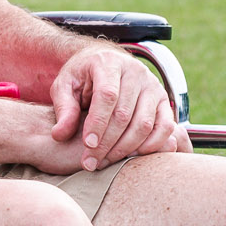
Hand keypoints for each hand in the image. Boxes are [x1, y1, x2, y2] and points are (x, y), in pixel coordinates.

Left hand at [49, 45, 184, 169]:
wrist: (105, 63)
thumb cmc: (82, 77)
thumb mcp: (64, 86)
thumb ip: (63, 108)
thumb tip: (60, 135)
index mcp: (108, 63)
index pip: (107, 96)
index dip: (98, 123)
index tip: (87, 146)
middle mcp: (135, 71)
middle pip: (125, 114)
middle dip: (106, 143)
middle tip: (90, 162)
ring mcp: (153, 86)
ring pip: (144, 123)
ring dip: (125, 148)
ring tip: (105, 162)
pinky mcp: (164, 100)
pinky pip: (165, 127)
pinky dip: (151, 145)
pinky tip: (131, 156)